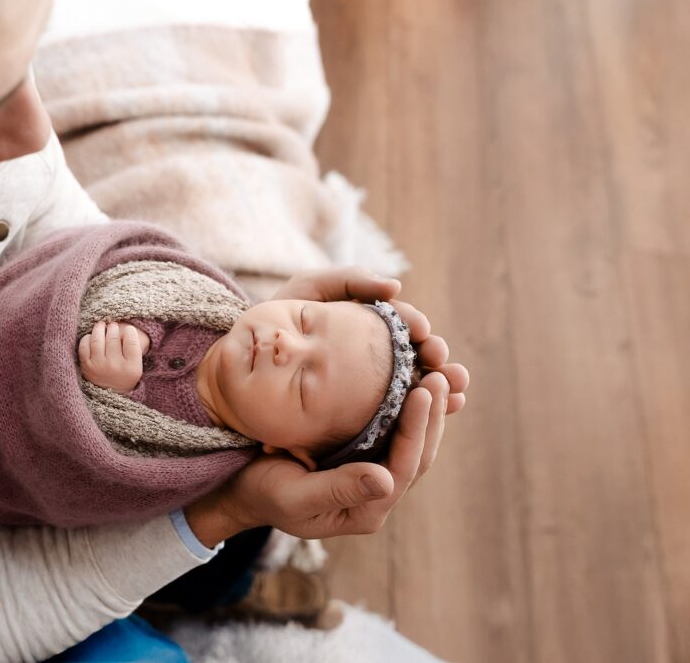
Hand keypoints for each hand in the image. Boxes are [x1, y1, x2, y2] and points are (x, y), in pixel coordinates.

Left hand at [78, 321, 146, 392]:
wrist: (109, 391)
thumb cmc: (124, 371)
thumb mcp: (136, 364)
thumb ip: (134, 346)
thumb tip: (124, 327)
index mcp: (131, 367)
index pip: (131, 340)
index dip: (130, 331)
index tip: (128, 330)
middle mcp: (115, 367)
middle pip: (113, 337)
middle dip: (113, 327)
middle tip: (113, 326)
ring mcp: (99, 366)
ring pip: (97, 339)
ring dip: (99, 328)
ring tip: (102, 326)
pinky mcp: (86, 365)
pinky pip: (84, 344)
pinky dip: (88, 337)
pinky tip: (92, 337)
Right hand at [185, 371, 450, 545]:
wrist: (239, 488)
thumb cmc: (259, 492)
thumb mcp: (292, 496)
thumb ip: (337, 490)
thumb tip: (387, 482)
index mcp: (366, 508)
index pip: (404, 467)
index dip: (417, 429)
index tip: (424, 390)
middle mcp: (376, 491)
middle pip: (418, 453)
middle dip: (433, 414)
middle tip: (442, 374)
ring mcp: (371, 470)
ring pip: (412, 439)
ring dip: (429, 408)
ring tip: (438, 372)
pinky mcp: (362, 451)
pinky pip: (393, 427)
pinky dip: (407, 403)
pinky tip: (413, 375)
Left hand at [271, 266, 468, 412]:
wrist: (244, 360)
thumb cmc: (275, 319)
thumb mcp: (309, 289)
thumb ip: (349, 280)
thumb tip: (395, 286)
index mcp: (367, 326)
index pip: (404, 327)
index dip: (418, 330)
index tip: (424, 334)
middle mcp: (374, 356)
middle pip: (416, 359)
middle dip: (437, 362)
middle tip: (443, 365)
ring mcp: (368, 386)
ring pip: (413, 390)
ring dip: (440, 391)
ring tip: (454, 394)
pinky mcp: (359, 415)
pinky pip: (394, 418)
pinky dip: (418, 418)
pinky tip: (434, 418)